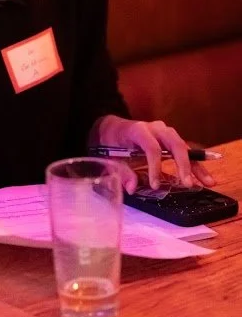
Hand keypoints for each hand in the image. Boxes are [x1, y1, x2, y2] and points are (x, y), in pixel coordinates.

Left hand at [92, 116, 215, 192]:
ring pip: (183, 147)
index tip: (154, 185)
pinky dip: (194, 165)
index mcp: (138, 130)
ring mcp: (164, 133)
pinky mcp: (169, 141)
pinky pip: (184, 152)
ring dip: (195, 165)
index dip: (154, 166)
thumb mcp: (110, 156)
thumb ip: (121, 171)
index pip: (151, 147)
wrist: (111, 128)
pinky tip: (204, 179)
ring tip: (207, 183)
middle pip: (174, 143)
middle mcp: (155, 128)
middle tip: (187, 184)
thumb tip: (132, 188)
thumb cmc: (110, 142)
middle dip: (182, 164)